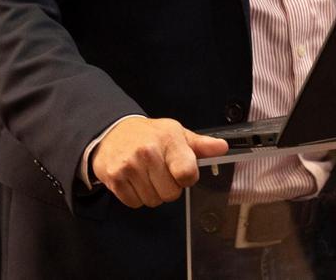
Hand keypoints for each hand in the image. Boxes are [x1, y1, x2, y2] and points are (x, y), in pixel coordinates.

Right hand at [91, 116, 228, 207]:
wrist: (114, 133)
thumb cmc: (150, 135)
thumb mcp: (177, 133)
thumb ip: (201, 145)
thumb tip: (222, 148)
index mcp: (169, 139)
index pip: (187, 173)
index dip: (188, 178)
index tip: (183, 172)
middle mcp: (148, 152)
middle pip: (170, 193)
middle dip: (170, 188)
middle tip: (163, 173)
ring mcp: (129, 166)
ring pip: (152, 201)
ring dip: (153, 193)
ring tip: (148, 176)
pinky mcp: (114, 179)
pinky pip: (134, 203)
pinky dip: (137, 196)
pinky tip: (135, 180)